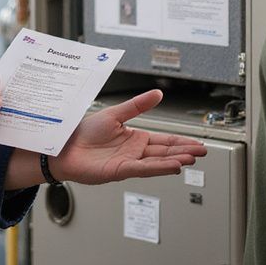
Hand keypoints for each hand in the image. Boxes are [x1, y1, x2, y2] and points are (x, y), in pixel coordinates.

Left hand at [53, 90, 206, 184]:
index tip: (198, 144)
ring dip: (175, 161)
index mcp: (135, 139)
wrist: (63, 145)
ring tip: (192, 159)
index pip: (164, 141)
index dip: (181, 143)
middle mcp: (134, 152)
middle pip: (165, 153)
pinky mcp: (118, 170)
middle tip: (202, 152)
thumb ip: (137, 106)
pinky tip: (172, 166)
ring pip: (157, 162)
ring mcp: (128, 162)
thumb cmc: (83, 132)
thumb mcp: (115, 114)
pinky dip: (158, 168)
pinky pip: (142, 169)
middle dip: (184, 152)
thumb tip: (158, 94)